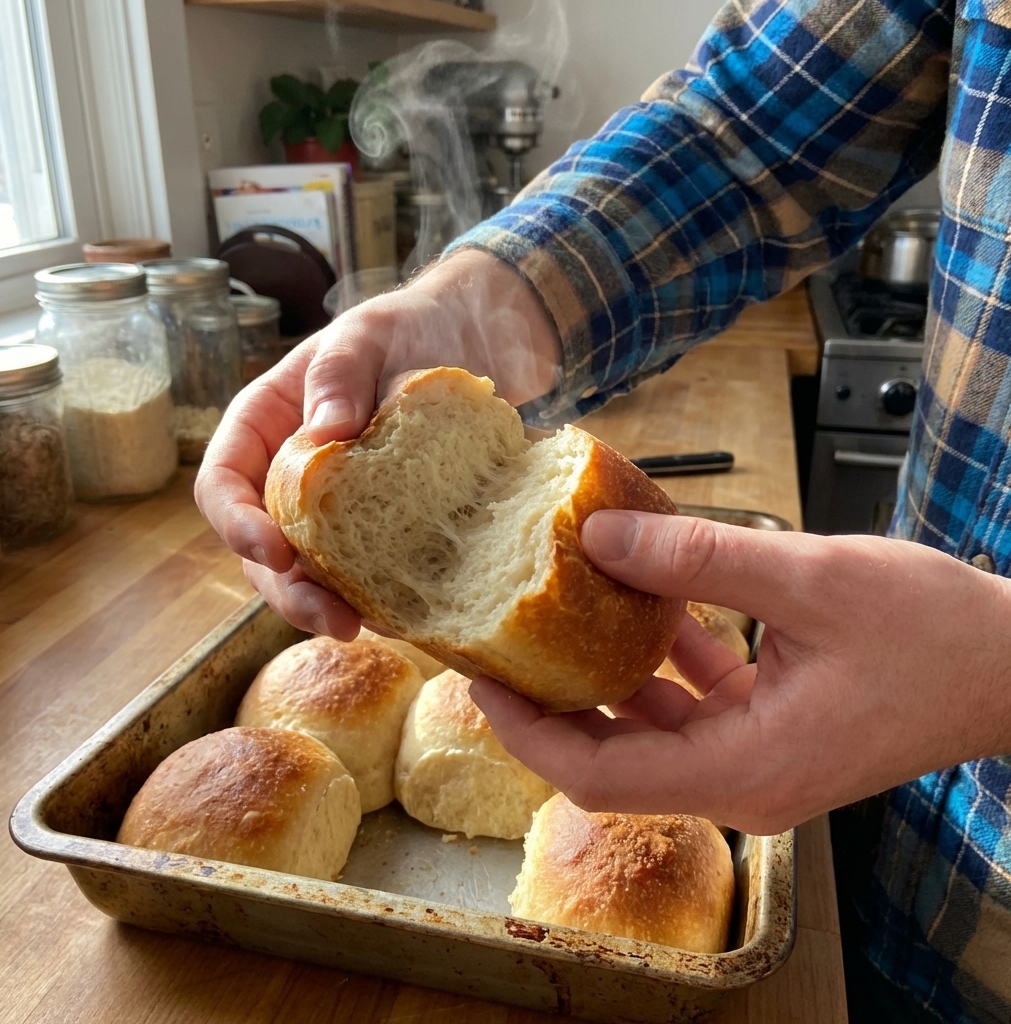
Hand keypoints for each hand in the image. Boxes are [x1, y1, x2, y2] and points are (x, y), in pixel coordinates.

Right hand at [194, 250, 559, 635]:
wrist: (472, 339)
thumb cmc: (407, 327)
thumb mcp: (368, 334)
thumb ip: (340, 375)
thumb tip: (321, 434)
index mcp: (265, 426)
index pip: (224, 484)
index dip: (237, 525)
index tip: (274, 551)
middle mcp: (290, 475)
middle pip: (263, 547)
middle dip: (287, 589)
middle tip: (331, 617)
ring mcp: (335, 506)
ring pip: (311, 570)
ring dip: (330, 604)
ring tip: (366, 626)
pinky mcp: (381, 525)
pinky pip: (366, 568)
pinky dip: (377, 593)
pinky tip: (404, 612)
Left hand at [471, 511, 1010, 833]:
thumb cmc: (936, 634)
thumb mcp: (810, 577)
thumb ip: (697, 558)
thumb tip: (601, 536)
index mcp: (744, 769)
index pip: (599, 775)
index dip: (529, 732)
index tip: (480, 681)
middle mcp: (742, 782)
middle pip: (613, 758)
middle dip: (552, 705)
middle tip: (503, 645)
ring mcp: (757, 762)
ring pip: (650, 731)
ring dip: (604, 678)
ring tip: (554, 619)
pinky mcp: (773, 732)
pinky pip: (694, 706)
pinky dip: (663, 663)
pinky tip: (648, 604)